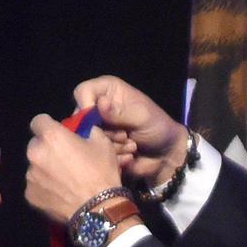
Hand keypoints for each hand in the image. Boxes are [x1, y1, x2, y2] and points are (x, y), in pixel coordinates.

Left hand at [26, 114, 122, 223]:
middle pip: (35, 145)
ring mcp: (30, 176)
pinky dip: (44, 187)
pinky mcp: (30, 195)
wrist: (98, 209)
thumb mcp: (103, 143)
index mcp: (51, 136)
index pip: (38, 121)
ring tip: (62, 179)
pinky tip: (59, 193)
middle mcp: (35, 153)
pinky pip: (35, 186)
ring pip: (34, 166)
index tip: (58, 134)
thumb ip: (88, 131)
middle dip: (46, 148)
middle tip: (63, 158)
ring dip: (45, 169)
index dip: (48, 126)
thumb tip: (84, 130)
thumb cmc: (101, 173)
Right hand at [73, 76, 188, 184]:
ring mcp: (99, 129)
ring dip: (111, 144)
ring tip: (131, 145)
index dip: (85, 105)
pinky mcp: (101, 147)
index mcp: (108, 90)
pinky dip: (113, 156)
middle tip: (124, 135)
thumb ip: (120, 112)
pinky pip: (95, 153)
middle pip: (80, 118)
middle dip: (103, 131)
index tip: (97, 119)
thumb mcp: (142, 116)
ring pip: (87, 138)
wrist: (166, 154)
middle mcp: (99, 108)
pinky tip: (129, 154)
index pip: (82, 91)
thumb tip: (100, 103)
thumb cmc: (158, 127)